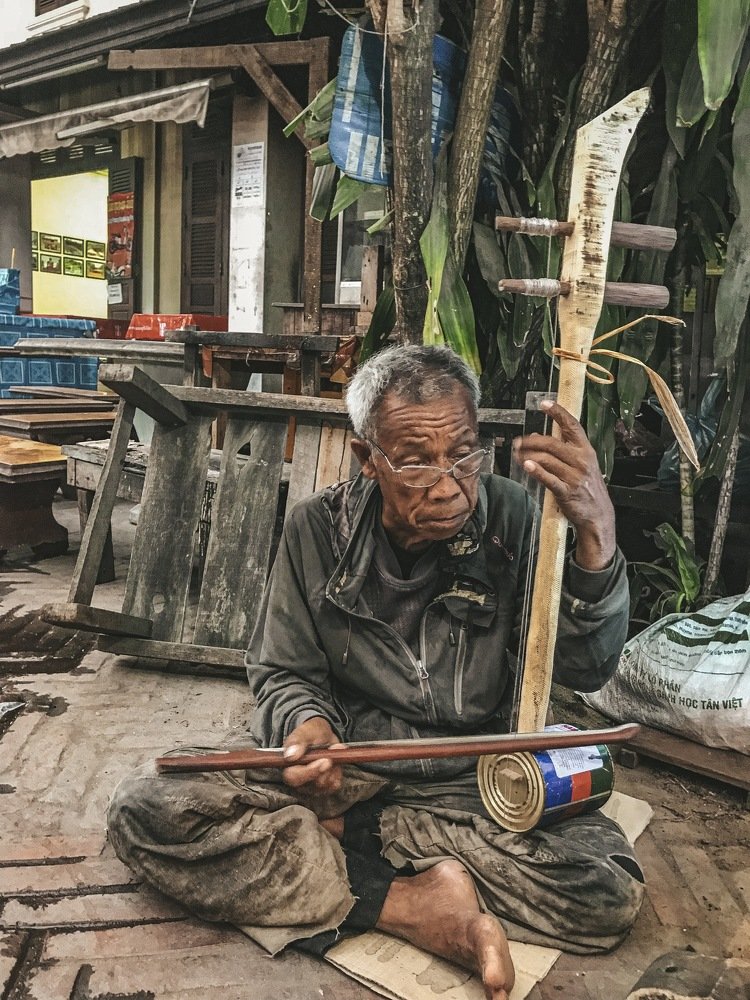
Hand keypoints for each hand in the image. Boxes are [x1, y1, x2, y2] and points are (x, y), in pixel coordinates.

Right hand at [282, 716, 343, 797]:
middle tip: (329, 757)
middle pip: (312, 785)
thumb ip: (297, 741)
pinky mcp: (324, 788)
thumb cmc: (311, 734)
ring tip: (331, 754)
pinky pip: (334, 785)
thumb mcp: (305, 732)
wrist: (323, 736)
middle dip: (325, 770)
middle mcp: (298, 780)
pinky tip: (334, 762)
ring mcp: (311, 786)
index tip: (324, 760)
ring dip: (332, 769)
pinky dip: (338, 772)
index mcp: (288, 767)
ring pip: (325, 785)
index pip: (294, 778)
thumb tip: (290, 756)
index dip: (310, 771)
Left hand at [514, 400, 615, 570]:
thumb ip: (560, 451)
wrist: (598, 514)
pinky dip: (536, 471)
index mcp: (586, 450)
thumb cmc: (586, 488)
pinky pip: (548, 478)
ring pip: (546, 459)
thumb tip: (535, 437)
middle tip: (517, 441)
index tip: (543, 403)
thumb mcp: (580, 465)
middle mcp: (581, 460)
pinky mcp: (566, 491)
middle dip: (531, 441)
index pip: (572, 426)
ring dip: (528, 455)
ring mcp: (574, 476)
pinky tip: (526, 465)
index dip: (558, 413)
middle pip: (551, 443)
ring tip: (516, 455)